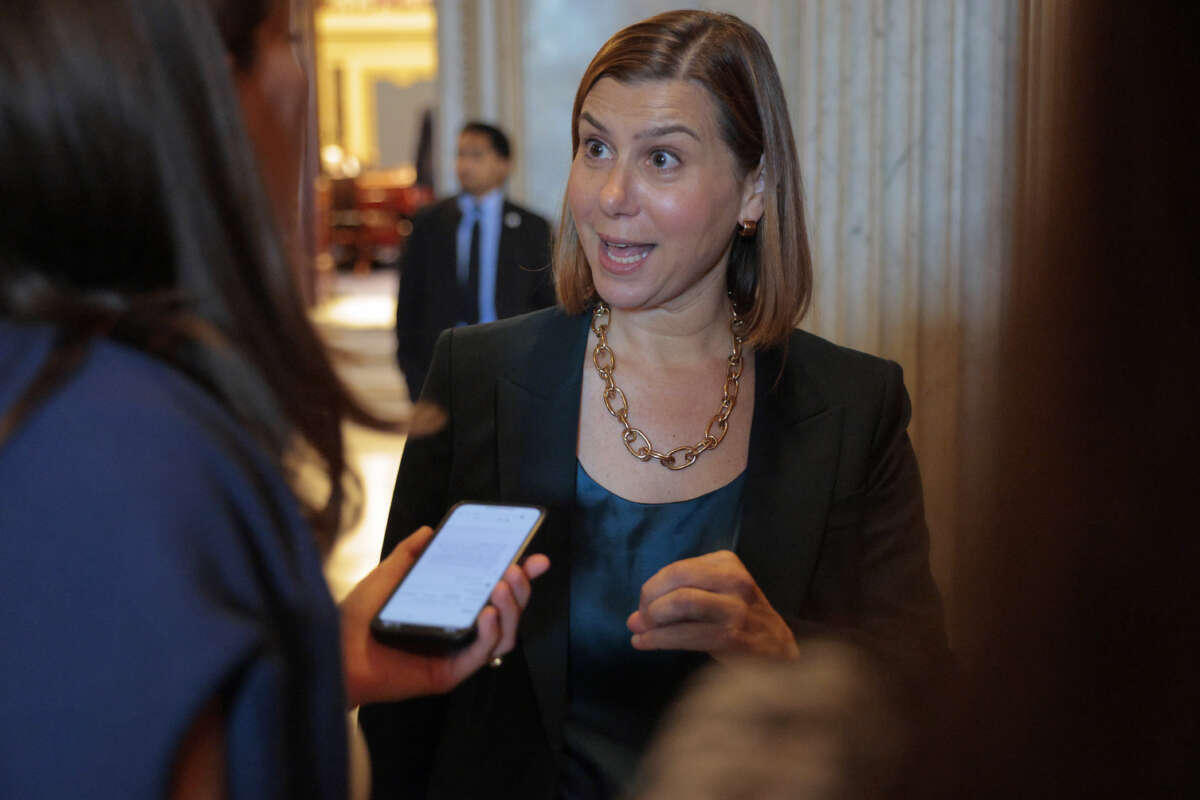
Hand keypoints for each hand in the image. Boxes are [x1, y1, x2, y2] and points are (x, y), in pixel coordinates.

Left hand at [340, 526, 550, 707]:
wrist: (335, 648)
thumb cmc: (359, 615)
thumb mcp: (389, 574)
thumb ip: (411, 553)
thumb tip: (429, 530)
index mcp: (453, 608)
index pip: (494, 591)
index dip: (519, 575)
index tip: (535, 556)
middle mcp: (461, 631)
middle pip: (507, 613)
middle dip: (522, 589)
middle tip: (520, 568)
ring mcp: (457, 653)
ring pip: (504, 635)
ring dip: (511, 608)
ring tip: (504, 584)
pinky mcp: (450, 672)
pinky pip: (481, 655)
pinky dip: (490, 632)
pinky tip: (487, 612)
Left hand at [626, 550, 799, 661]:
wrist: (778, 650)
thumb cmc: (738, 619)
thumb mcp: (715, 595)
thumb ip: (676, 599)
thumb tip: (633, 619)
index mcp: (727, 563)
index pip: (678, 568)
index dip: (653, 587)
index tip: (645, 605)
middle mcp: (734, 580)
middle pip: (677, 579)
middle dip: (650, 600)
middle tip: (641, 618)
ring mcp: (736, 608)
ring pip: (681, 603)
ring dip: (653, 619)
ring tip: (642, 631)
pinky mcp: (732, 636)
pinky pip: (686, 634)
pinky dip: (658, 639)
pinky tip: (643, 644)